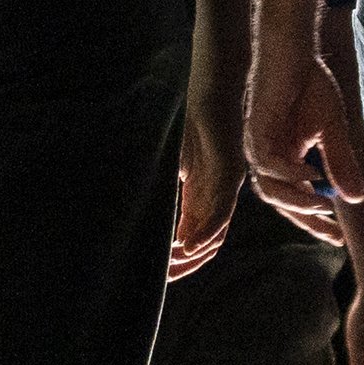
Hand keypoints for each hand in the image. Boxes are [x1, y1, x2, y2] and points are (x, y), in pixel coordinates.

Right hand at [170, 103, 236, 281]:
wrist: (207, 86)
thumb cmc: (186, 120)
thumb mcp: (169, 162)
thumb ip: (162, 188)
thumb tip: (132, 208)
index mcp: (202, 195)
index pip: (194, 237)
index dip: (178, 258)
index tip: (158, 274)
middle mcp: (218, 195)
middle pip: (207, 242)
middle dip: (185, 263)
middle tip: (163, 277)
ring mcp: (227, 186)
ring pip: (216, 232)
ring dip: (194, 252)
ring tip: (172, 265)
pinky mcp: (231, 172)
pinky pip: (221, 210)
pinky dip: (205, 230)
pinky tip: (187, 244)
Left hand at [243, 52, 363, 242]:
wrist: (294, 51)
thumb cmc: (310, 86)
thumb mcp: (333, 131)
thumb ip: (340, 164)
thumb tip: (355, 199)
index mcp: (284, 160)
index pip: (296, 199)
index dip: (315, 221)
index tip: (337, 239)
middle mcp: (267, 158)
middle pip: (280, 200)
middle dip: (306, 219)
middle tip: (331, 232)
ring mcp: (259, 145)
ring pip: (269, 187)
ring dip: (296, 200)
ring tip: (323, 205)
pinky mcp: (255, 130)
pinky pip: (266, 161)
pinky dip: (289, 172)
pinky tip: (311, 175)